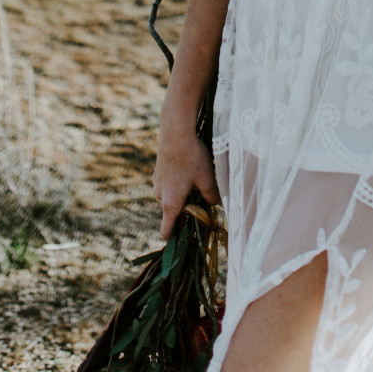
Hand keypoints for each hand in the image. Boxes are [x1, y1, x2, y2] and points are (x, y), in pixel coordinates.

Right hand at [153, 112, 218, 239]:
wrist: (175, 131)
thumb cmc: (192, 157)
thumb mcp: (207, 178)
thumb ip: (212, 196)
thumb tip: (216, 205)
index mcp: (170, 203)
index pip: (166, 230)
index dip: (173, 238)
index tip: (181, 241)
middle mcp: (159, 195)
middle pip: (171, 211)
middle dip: (184, 208)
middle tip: (200, 199)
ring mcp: (157, 182)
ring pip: (169, 195)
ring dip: (181, 192)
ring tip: (195, 178)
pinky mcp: (158, 170)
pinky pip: (167, 182)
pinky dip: (176, 180)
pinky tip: (187, 166)